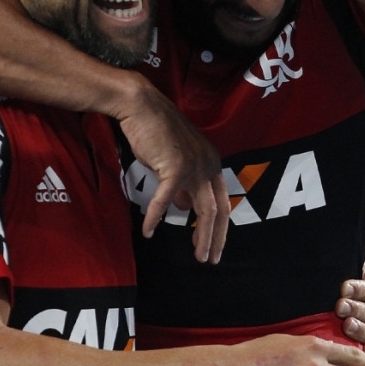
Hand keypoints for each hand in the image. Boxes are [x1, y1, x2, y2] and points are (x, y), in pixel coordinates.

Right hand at [116, 80, 228, 262]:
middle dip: (216, 238)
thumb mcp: (175, 160)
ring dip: (201, 236)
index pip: (223, 200)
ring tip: (197, 255)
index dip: (220, 226)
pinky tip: (148, 231)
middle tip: (210, 259)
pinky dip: (156, 216)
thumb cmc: (155, 132)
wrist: (141, 106)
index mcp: (212, 162)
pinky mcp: (174, 166)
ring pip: (203, 210)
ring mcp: (194, 166)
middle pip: (219, 209)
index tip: (213, 245)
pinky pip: (165, 199)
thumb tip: (185, 206)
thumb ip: (183, 183)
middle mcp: (209, 165)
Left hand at [336, 237, 364, 353]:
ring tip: (345, 325)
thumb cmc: (335, 279)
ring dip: (361, 331)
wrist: (319, 300)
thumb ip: (362, 249)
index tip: (344, 287)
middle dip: (359, 310)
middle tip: (340, 306)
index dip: (363, 290)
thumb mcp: (344, 263)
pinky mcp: (361, 349)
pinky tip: (359, 352)